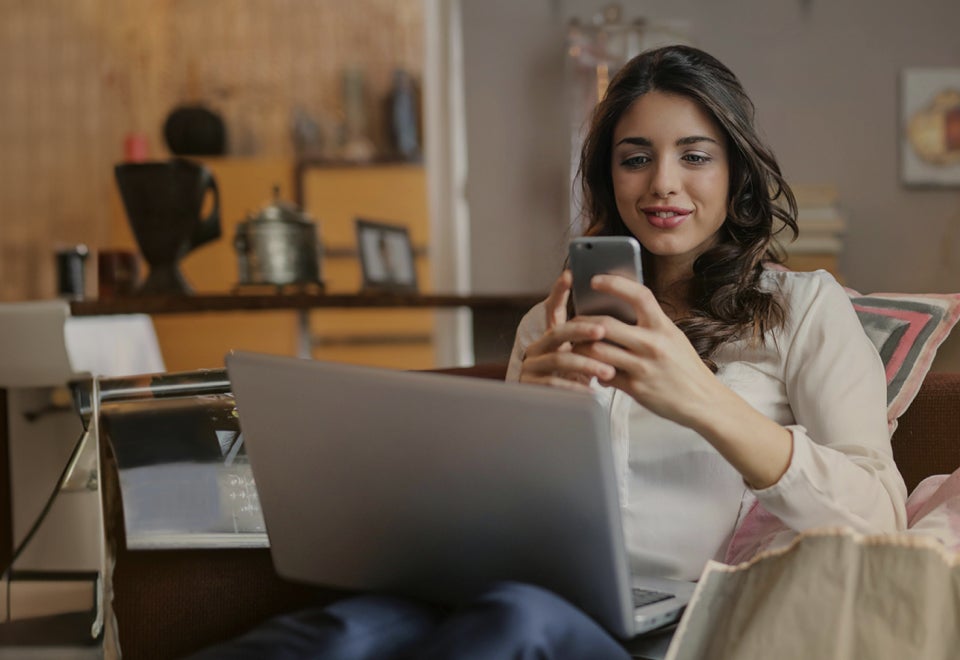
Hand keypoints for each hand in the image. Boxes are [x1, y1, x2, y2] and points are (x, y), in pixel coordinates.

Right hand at [518, 271, 616, 391]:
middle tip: (602, 330)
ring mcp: (532, 366)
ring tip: (609, 371)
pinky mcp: (531, 386)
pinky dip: (575, 387)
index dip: (559, 292)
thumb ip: (595, 340)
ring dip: (586, 364)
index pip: (554, 308)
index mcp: (552, 337)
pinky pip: (554, 383)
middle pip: (558, 331)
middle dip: (581, 330)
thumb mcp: (587, 358)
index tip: (569, 275)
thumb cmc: (579, 381)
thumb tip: (622, 317)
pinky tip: (592, 392)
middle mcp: (538, 347)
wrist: (561, 411)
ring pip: (559, 359)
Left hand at [571, 274, 719, 426]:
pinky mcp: (635, 388)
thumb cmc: (686, 368)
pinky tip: (595, 371)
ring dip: (582, 348)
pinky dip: (595, 372)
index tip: (595, 280)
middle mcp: (653, 344)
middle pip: (606, 325)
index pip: (639, 296)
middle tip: (574, 322)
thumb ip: (650, 324)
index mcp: (663, 327)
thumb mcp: (674, 338)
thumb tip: (622, 310)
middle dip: (583, 322)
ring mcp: (643, 367)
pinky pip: (604, 375)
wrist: (704, 402)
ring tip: (577, 346)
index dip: (615, 284)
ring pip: (597, 351)